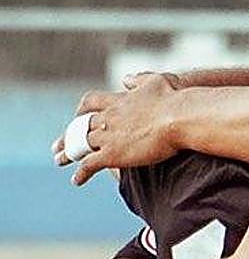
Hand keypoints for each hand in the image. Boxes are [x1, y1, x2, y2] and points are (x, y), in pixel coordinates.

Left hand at [52, 73, 181, 184]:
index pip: (91, 102)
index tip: (77, 115)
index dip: (83, 109)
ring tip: (60, 160)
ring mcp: (108, 136)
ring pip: (80, 145)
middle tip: (59, 144)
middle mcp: (108, 117)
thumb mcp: (157, 81)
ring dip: (68, 153)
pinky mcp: (112, 154)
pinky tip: (76, 181)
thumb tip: (127, 78)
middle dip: (68, 135)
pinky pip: (89, 164)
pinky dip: (81, 173)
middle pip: (80, 126)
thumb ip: (140, 79)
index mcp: (118, 100)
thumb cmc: (174, 99)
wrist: (180, 117)